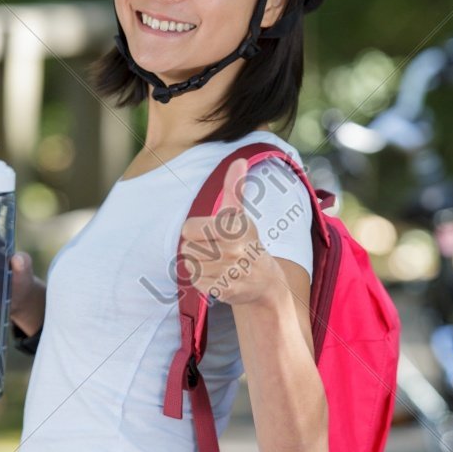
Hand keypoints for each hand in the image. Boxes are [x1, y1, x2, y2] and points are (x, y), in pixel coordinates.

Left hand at [180, 158, 282, 306]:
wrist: (265, 281)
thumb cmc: (246, 242)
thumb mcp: (241, 215)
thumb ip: (235, 188)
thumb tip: (240, 160)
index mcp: (234, 228)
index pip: (187, 229)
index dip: (195, 231)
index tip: (211, 234)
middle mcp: (234, 250)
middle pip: (187, 248)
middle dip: (197, 249)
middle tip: (216, 250)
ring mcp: (230, 272)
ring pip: (190, 265)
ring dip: (199, 265)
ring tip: (218, 264)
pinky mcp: (225, 291)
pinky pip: (196, 282)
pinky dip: (203, 281)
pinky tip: (218, 277)